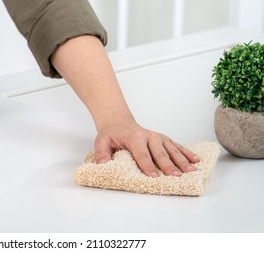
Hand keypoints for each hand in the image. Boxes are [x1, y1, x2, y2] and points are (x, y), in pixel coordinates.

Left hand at [51, 35, 199, 176]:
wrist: (118, 122)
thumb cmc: (110, 134)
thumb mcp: (101, 142)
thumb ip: (102, 154)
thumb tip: (104, 165)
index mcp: (134, 138)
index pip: (141, 154)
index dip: (147, 166)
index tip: (153, 176)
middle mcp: (148, 136)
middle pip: (159, 153)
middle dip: (168, 166)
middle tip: (176, 177)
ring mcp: (158, 137)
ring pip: (171, 150)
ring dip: (181, 161)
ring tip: (190, 171)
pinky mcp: (163, 139)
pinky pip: (177, 146)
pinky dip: (187, 153)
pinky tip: (196, 160)